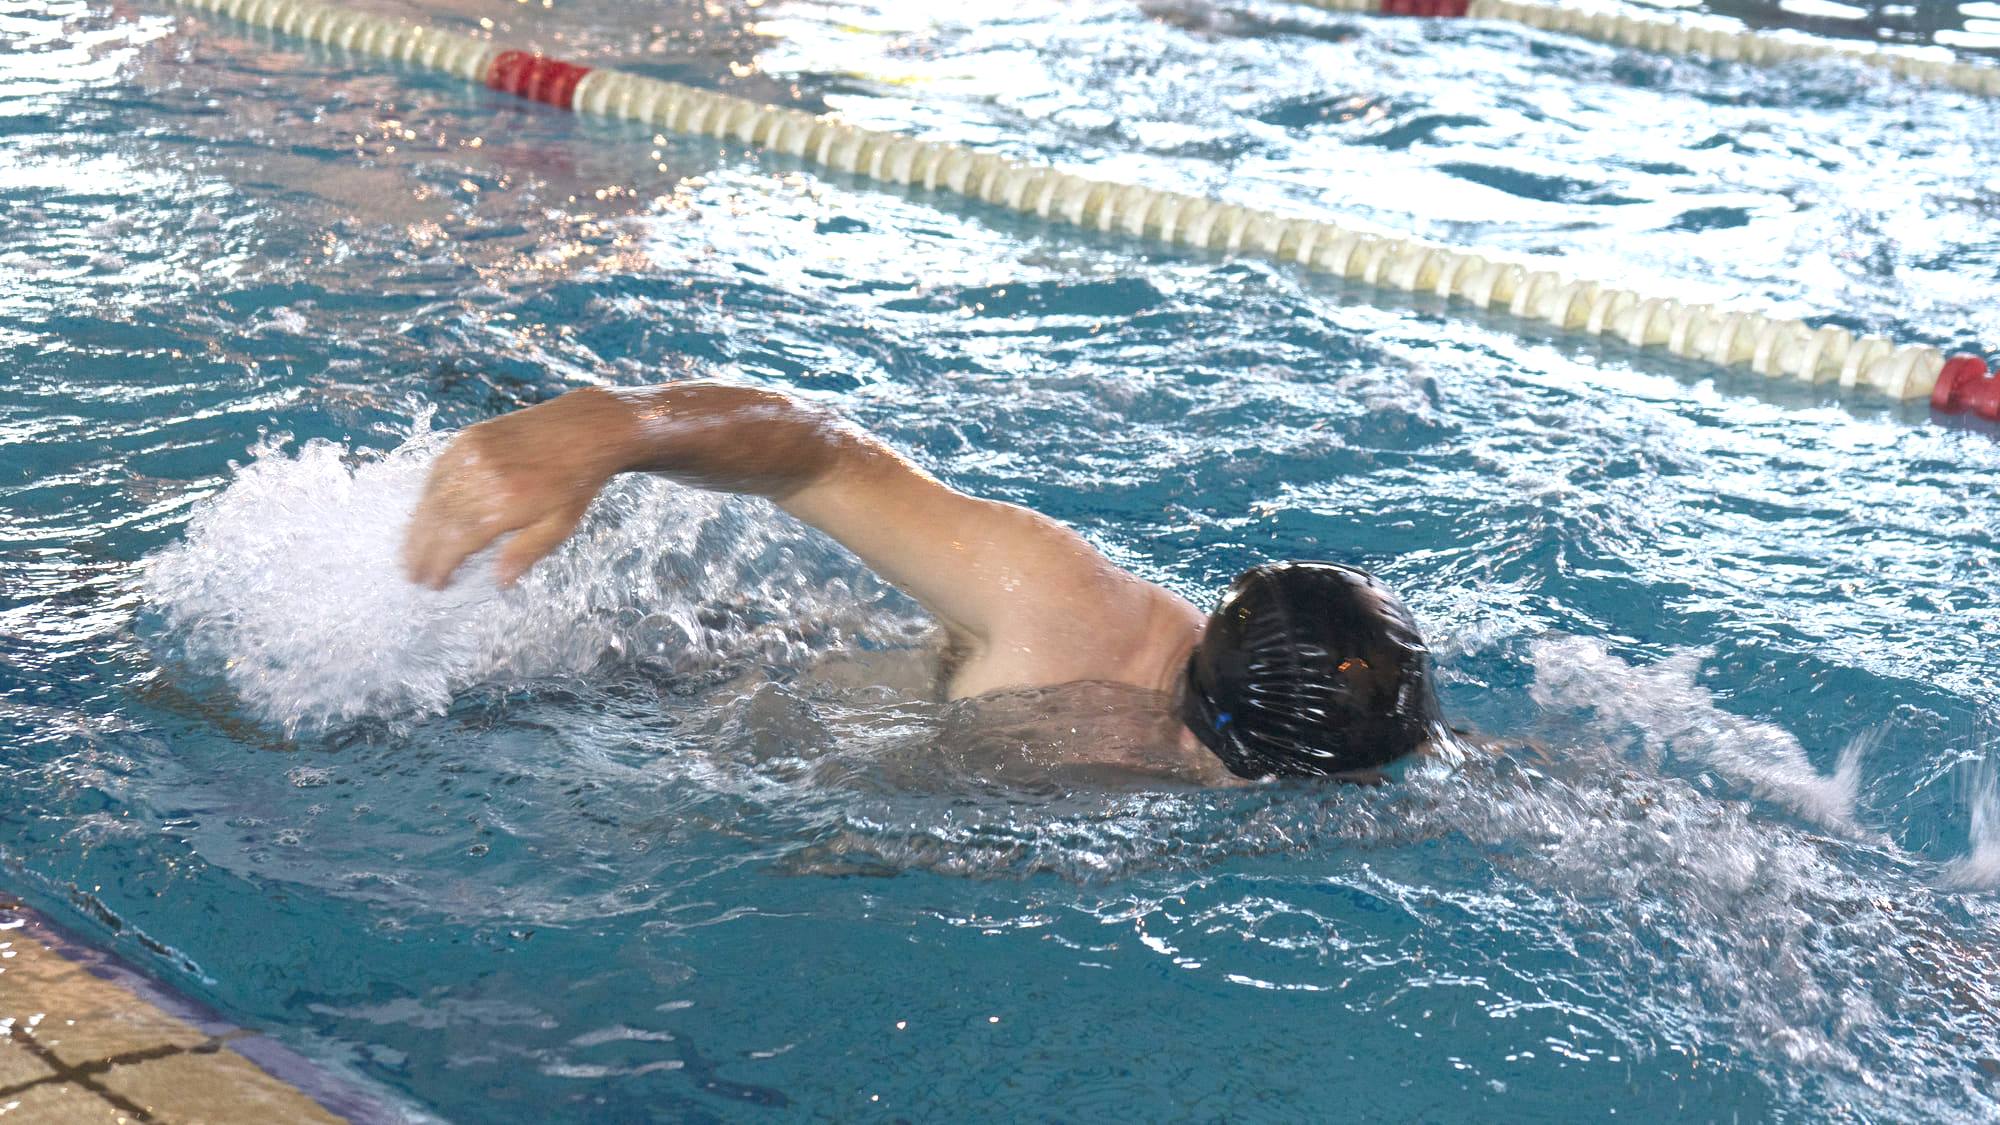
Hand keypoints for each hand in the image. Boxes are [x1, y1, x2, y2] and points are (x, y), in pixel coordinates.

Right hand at [401, 389, 633, 588]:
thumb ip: (525, 553)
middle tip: (412, 574)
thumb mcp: (559, 526)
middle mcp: (480, 478)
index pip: (457, 541)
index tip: (432, 583)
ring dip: (417, 528)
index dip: (440, 564)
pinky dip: (426, 498)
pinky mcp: (467, 439)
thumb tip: (497, 582)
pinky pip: (436, 472)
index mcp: (504, 504)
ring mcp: (469, 454)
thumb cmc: (576, 482)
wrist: (584, 429)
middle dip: (421, 551)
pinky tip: (424, 516)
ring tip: (410, 552)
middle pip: (438, 522)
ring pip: (431, 498)